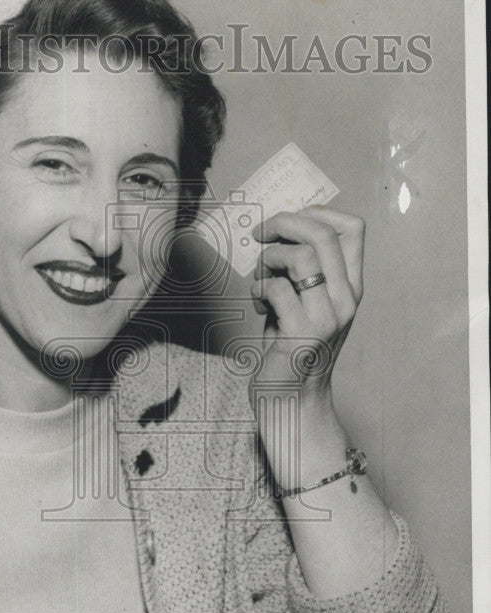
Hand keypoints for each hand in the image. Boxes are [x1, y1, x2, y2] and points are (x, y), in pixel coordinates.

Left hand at [249, 205, 364, 409]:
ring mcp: (327, 315)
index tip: (287, 223)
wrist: (291, 399)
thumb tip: (277, 230)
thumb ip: (301, 270)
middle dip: (283, 223)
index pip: (353, 228)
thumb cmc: (290, 347)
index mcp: (349, 286)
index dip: (316, 213)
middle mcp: (345, 298)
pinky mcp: (303, 332)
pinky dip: (258, 288)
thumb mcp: (303, 301)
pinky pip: (276, 288)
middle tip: (259, 234)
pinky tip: (258, 303)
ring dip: (268, 259)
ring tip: (261, 278)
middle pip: (323, 234)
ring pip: (300, 256)